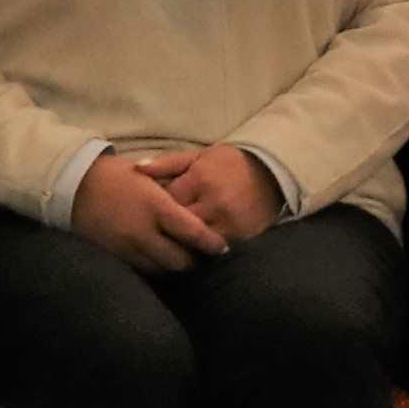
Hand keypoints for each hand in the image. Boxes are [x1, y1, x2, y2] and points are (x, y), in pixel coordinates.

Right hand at [71, 151, 230, 266]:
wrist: (75, 186)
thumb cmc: (118, 175)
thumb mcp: (151, 177)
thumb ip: (174, 193)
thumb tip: (199, 206)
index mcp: (157, 206)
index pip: (192, 232)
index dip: (211, 244)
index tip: (223, 248)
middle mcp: (143, 231)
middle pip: (179, 260)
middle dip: (195, 260)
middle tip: (204, 256)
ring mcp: (127, 247)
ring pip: (161, 270)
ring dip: (175, 267)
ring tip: (185, 260)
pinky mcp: (114, 256)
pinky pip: (142, 270)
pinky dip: (155, 268)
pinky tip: (161, 260)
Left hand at [142, 143, 280, 246]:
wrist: (272, 172)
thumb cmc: (229, 163)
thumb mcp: (199, 157)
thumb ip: (167, 163)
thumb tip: (136, 168)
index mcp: (200, 178)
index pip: (165, 202)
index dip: (154, 209)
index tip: (148, 213)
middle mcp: (213, 200)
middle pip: (177, 225)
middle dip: (165, 230)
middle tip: (154, 234)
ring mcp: (227, 220)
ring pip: (193, 241)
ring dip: (181, 243)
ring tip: (169, 245)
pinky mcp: (239, 234)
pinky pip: (211, 249)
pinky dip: (200, 250)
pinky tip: (192, 250)